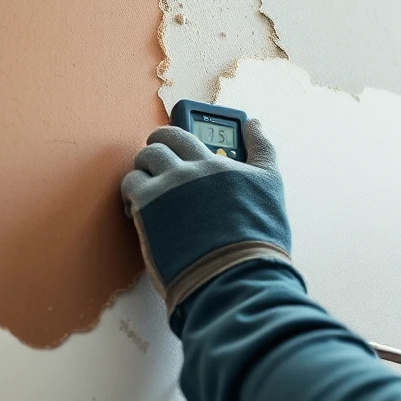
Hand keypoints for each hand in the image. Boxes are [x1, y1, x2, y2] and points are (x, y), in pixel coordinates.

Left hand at [121, 122, 291, 313]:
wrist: (235, 277)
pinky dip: (132, 194)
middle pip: (160, 141)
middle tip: (160, 161)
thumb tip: (255, 123)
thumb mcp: (271, 186)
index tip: (177, 141)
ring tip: (152, 187)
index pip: (187, 132)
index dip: (177, 133)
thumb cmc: (257, 237)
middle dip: (156, 147)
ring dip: (144, 170)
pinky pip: (129, 187)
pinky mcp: (147, 210)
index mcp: (216, 163)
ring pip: (141, 162)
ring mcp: (166, 188)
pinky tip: (143, 209)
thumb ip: (262, 149)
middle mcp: (189, 169)